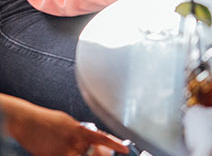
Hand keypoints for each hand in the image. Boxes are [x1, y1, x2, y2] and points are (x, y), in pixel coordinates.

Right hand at [0, 94, 127, 155]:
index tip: (125, 150)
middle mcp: (74, 141)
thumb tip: (90, 138)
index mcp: (80, 129)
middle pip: (94, 154)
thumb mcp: (69, 122)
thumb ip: (81, 132)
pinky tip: (68, 154)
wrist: (26, 121)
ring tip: (80, 153)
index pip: (103, 138)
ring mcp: (63, 151)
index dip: (115, 144)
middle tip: (105, 155)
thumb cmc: (46, 120)